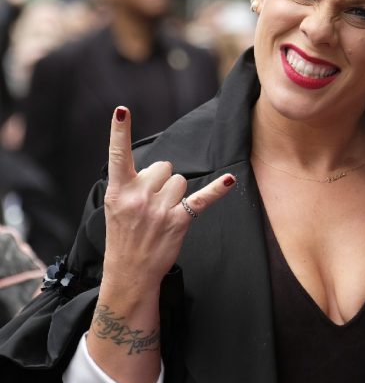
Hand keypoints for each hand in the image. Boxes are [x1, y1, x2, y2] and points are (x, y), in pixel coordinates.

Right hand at [102, 106, 235, 288]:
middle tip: (150, 205)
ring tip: (162, 214)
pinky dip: (218, 189)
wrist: (130, 272)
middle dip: (161, 181)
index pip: (117, 155)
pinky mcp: (178, 220)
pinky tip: (230, 180)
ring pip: (180, 180)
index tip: (122, 110)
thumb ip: (132, 182)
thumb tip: (160, 169)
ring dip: (175, 194)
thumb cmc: (124, 235)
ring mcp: (158, 209)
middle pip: (163, 166)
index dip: (119, 131)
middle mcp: (138, 196)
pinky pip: (202, 198)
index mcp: (118, 190)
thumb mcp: (116, 206)